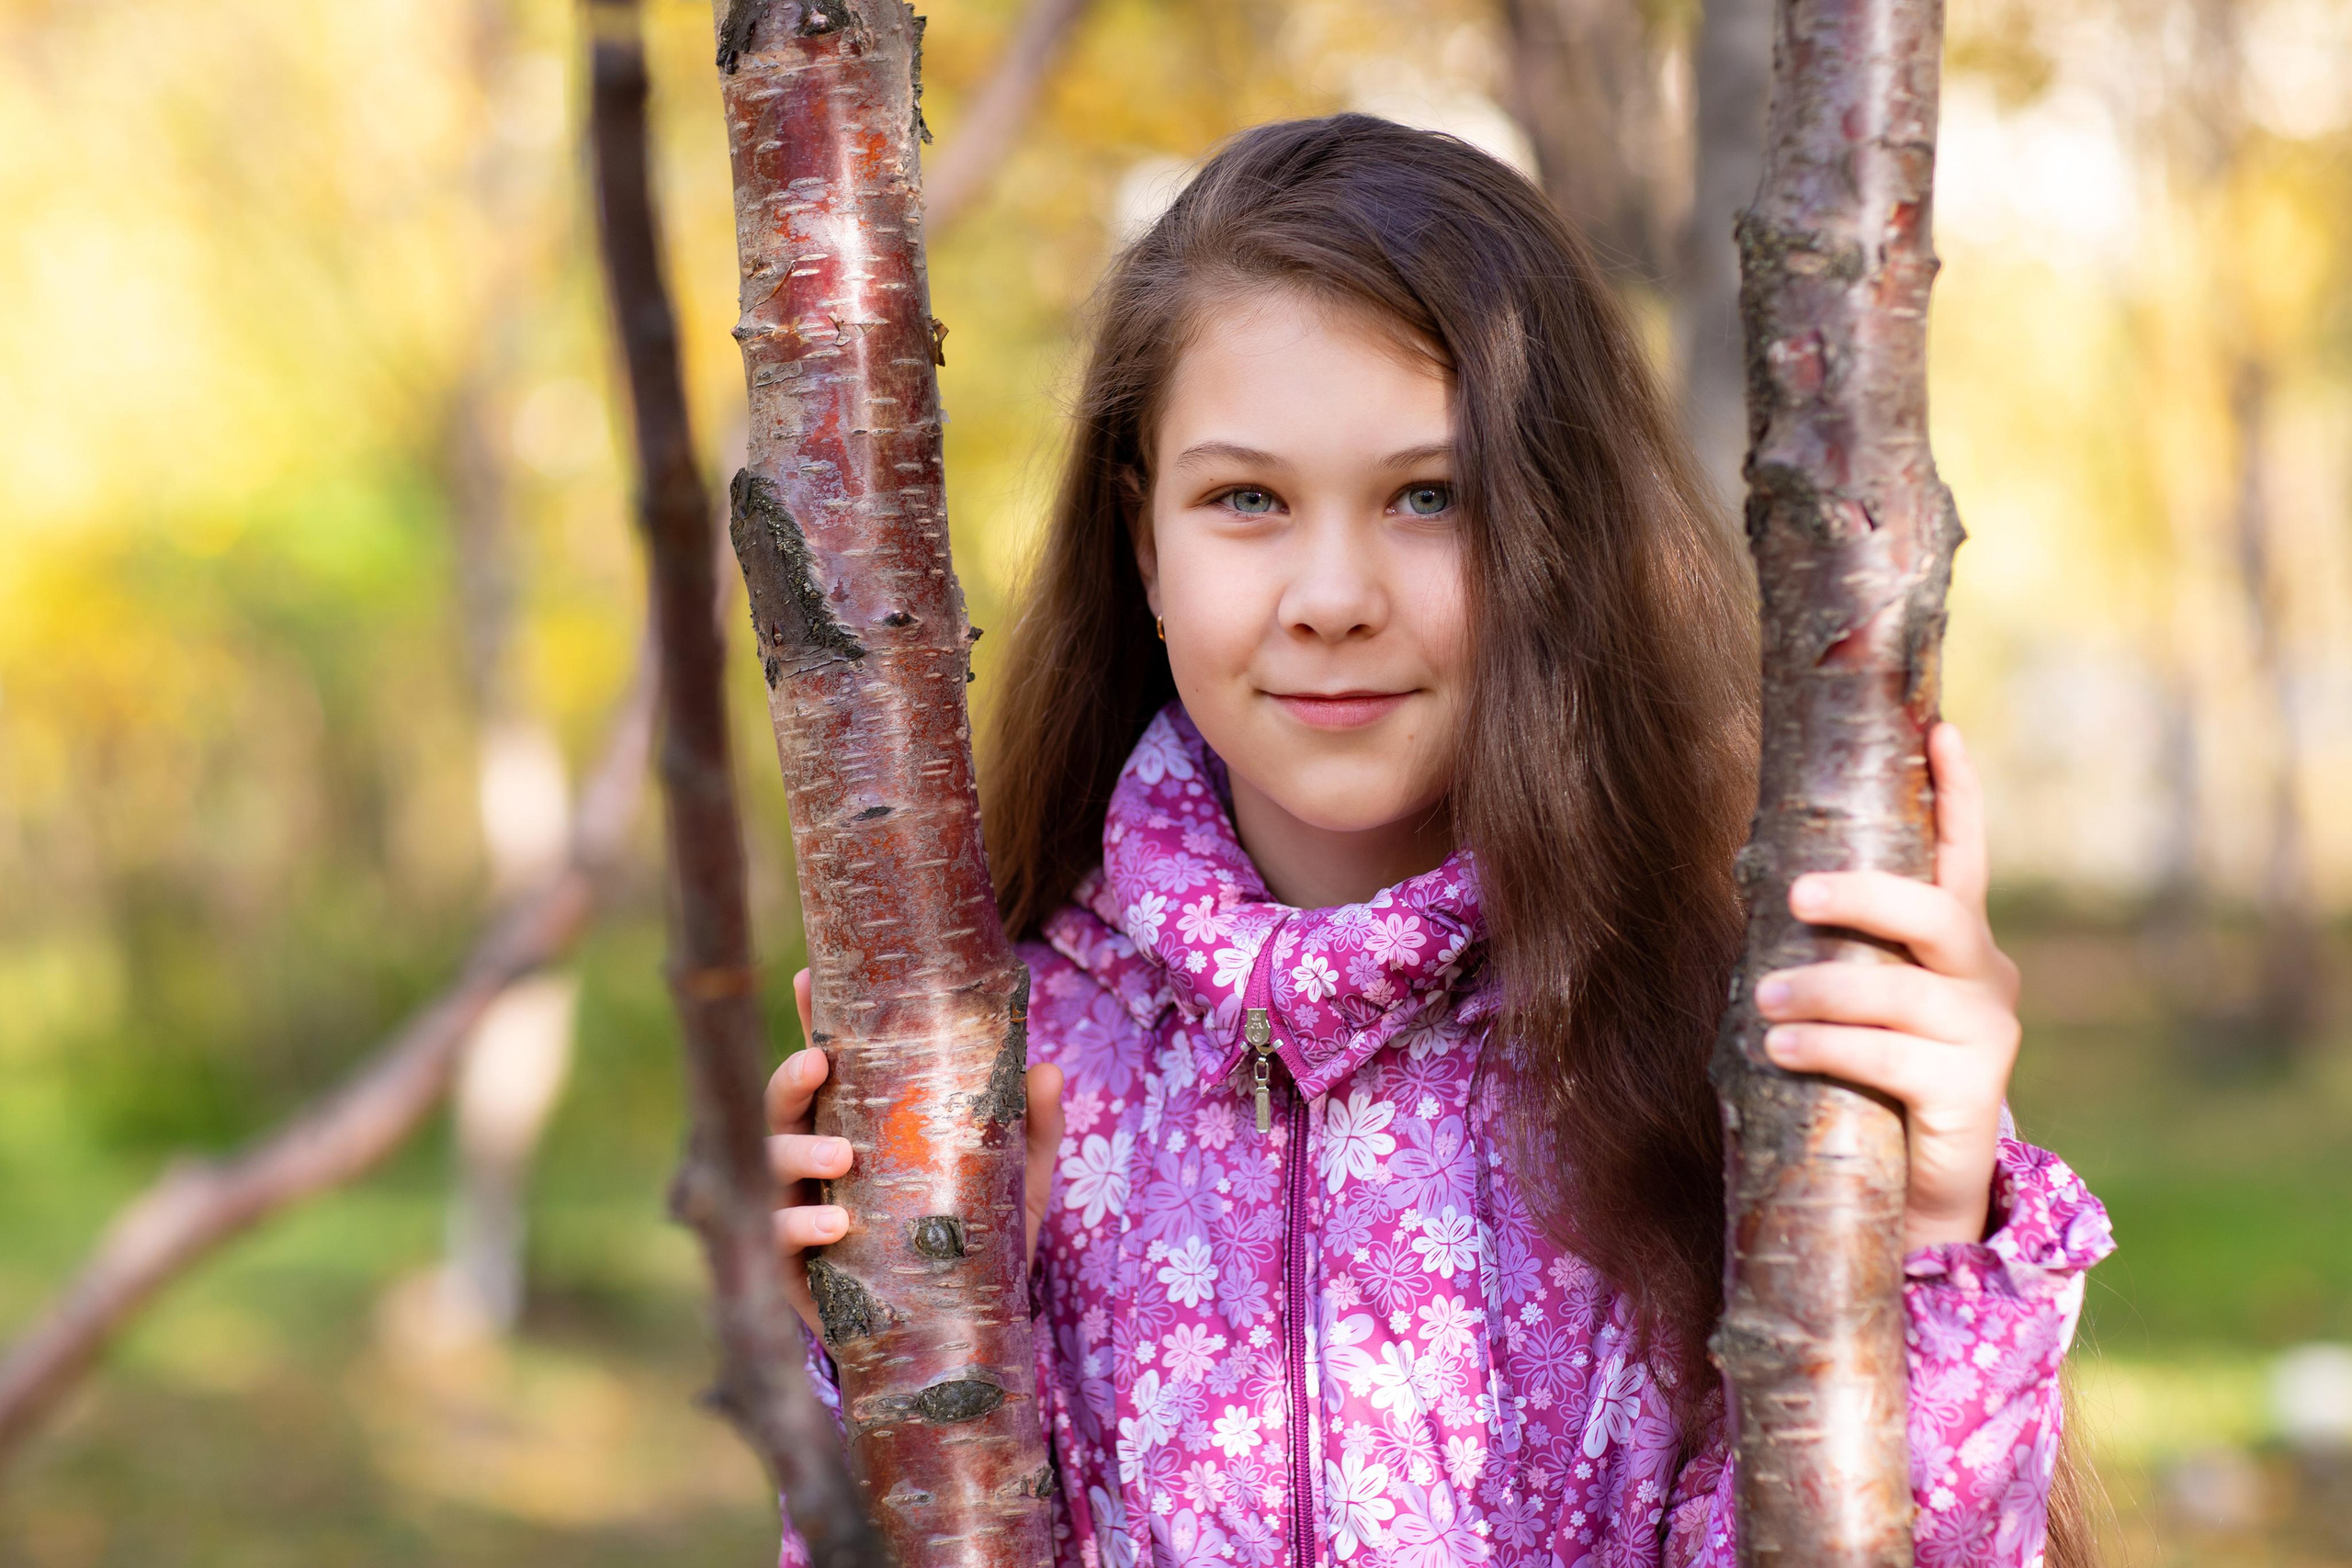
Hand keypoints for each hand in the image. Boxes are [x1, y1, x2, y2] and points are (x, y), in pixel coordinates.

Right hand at [766, 966, 1065, 1339]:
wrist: (965, 1342)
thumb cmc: (978, 1246)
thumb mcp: (1011, 1183)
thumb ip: (1029, 1129)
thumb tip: (1047, 1068)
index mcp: (860, 1128)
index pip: (827, 1069)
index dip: (809, 1021)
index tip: (807, 976)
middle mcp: (819, 1166)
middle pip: (781, 1107)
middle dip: (789, 1078)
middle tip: (820, 1062)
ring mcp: (800, 1216)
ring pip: (768, 1167)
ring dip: (797, 1150)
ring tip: (843, 1154)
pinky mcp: (797, 1274)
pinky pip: (778, 1241)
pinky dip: (799, 1227)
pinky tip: (837, 1226)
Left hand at [1753, 723, 2019, 1252]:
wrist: (1908, 1191)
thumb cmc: (1867, 1078)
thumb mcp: (1857, 1001)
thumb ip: (1835, 947)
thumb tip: (1758, 876)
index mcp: (1956, 944)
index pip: (1962, 855)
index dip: (1957, 793)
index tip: (1941, 728)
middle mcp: (1983, 978)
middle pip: (1936, 913)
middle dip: (1865, 895)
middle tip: (1796, 893)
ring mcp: (1983, 1035)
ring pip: (1898, 992)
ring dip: (1821, 990)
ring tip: (1763, 1000)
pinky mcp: (1969, 1092)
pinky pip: (1889, 1057)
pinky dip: (1828, 1047)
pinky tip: (1781, 1048)